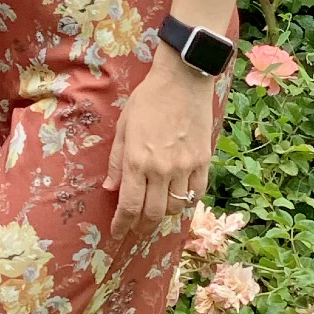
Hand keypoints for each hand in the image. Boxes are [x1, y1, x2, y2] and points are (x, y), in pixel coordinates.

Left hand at [106, 57, 215, 243]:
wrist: (182, 80)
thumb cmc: (148, 99)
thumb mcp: (123, 126)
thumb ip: (117, 161)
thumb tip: (110, 188)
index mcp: (138, 160)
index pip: (130, 206)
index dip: (123, 225)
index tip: (118, 233)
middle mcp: (162, 169)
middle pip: (153, 214)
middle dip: (142, 227)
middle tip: (135, 230)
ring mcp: (185, 167)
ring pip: (176, 207)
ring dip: (163, 215)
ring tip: (155, 213)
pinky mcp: (203, 162)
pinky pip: (196, 193)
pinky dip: (187, 201)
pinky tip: (178, 198)